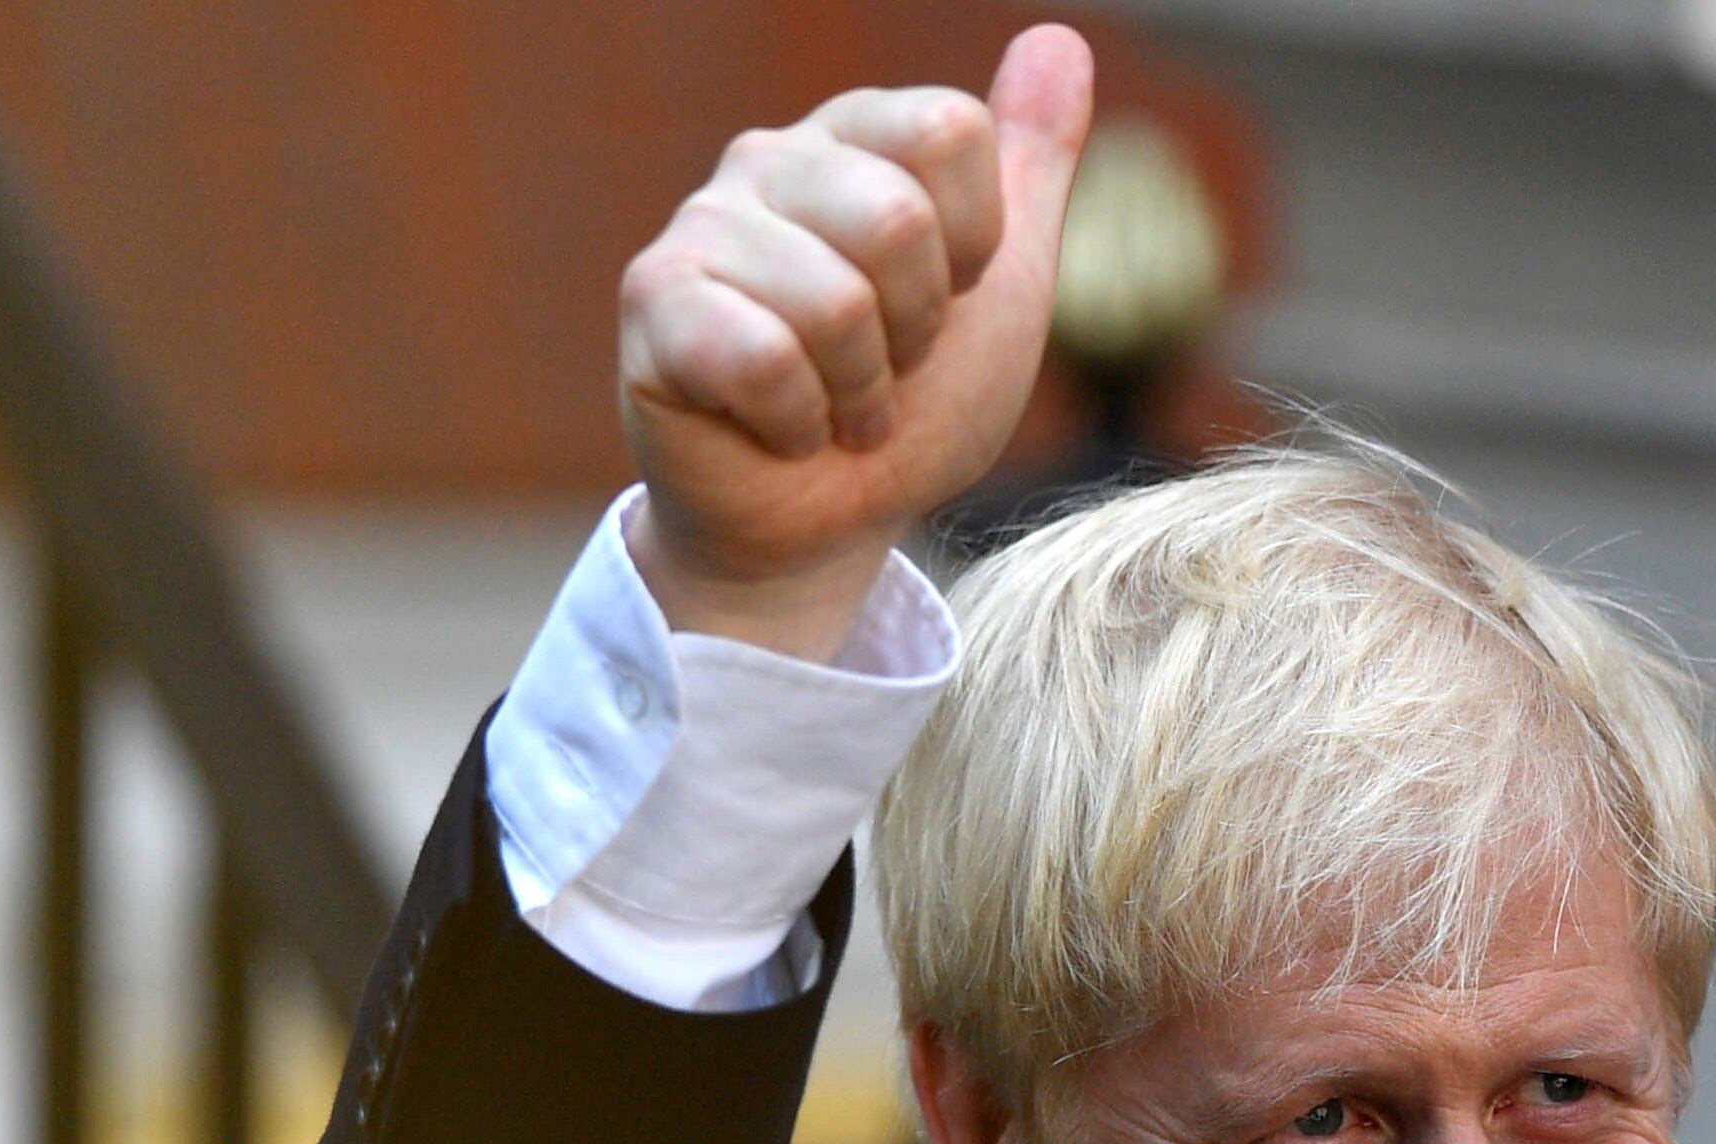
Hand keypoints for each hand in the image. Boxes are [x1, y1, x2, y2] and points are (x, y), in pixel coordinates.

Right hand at [616, 27, 1093, 655]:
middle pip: (895, 218)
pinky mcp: (654, 304)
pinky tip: (780, 428)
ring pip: (835, 301)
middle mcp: (769, 158)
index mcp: (857, 136)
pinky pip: (763, 357)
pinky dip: (798, 423)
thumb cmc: (916, 401)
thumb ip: (1031, 163)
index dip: (974, 244)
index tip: (947, 297)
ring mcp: (701, 225)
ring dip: (861, 392)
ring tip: (835, 403)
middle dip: (916, 331)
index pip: (950, 130)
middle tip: (886, 367)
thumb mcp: (1003, 284)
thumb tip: (1061, 38)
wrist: (832, 523)